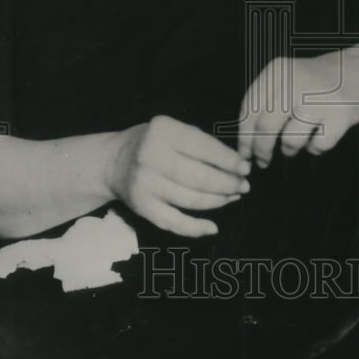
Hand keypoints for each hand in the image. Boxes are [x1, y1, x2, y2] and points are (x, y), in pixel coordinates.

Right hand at [108, 115, 250, 236]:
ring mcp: (145, 184)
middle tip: (243, 186)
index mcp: (163, 131)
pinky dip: (196, 228)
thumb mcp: (171, 129)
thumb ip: (200, 142)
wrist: (112, 161)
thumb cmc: (152, 143)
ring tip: (232, 197)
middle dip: (228, 183)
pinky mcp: (142, 207)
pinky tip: (212, 227)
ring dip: (218, 201)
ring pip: (191, 200)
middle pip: (200, 176)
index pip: (204, 147)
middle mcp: (151, 156)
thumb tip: (236, 165)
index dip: (229, 161)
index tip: (245, 168)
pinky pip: (174, 223)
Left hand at [237, 47, 358, 167]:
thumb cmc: (321, 81)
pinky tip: (321, 135)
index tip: (244, 153)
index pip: (249, 109)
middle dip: (260, 150)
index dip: (244, 136)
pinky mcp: (340, 114)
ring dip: (290, 150)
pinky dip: (316, 148)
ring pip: (289, 141)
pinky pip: (317, 147)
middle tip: (262, 162)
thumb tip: (247, 142)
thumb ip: (268, 102)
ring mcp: (318, 98)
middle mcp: (294, 82)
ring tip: (297, 143)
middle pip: (265, 127)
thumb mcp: (289, 78)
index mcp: (277, 71)